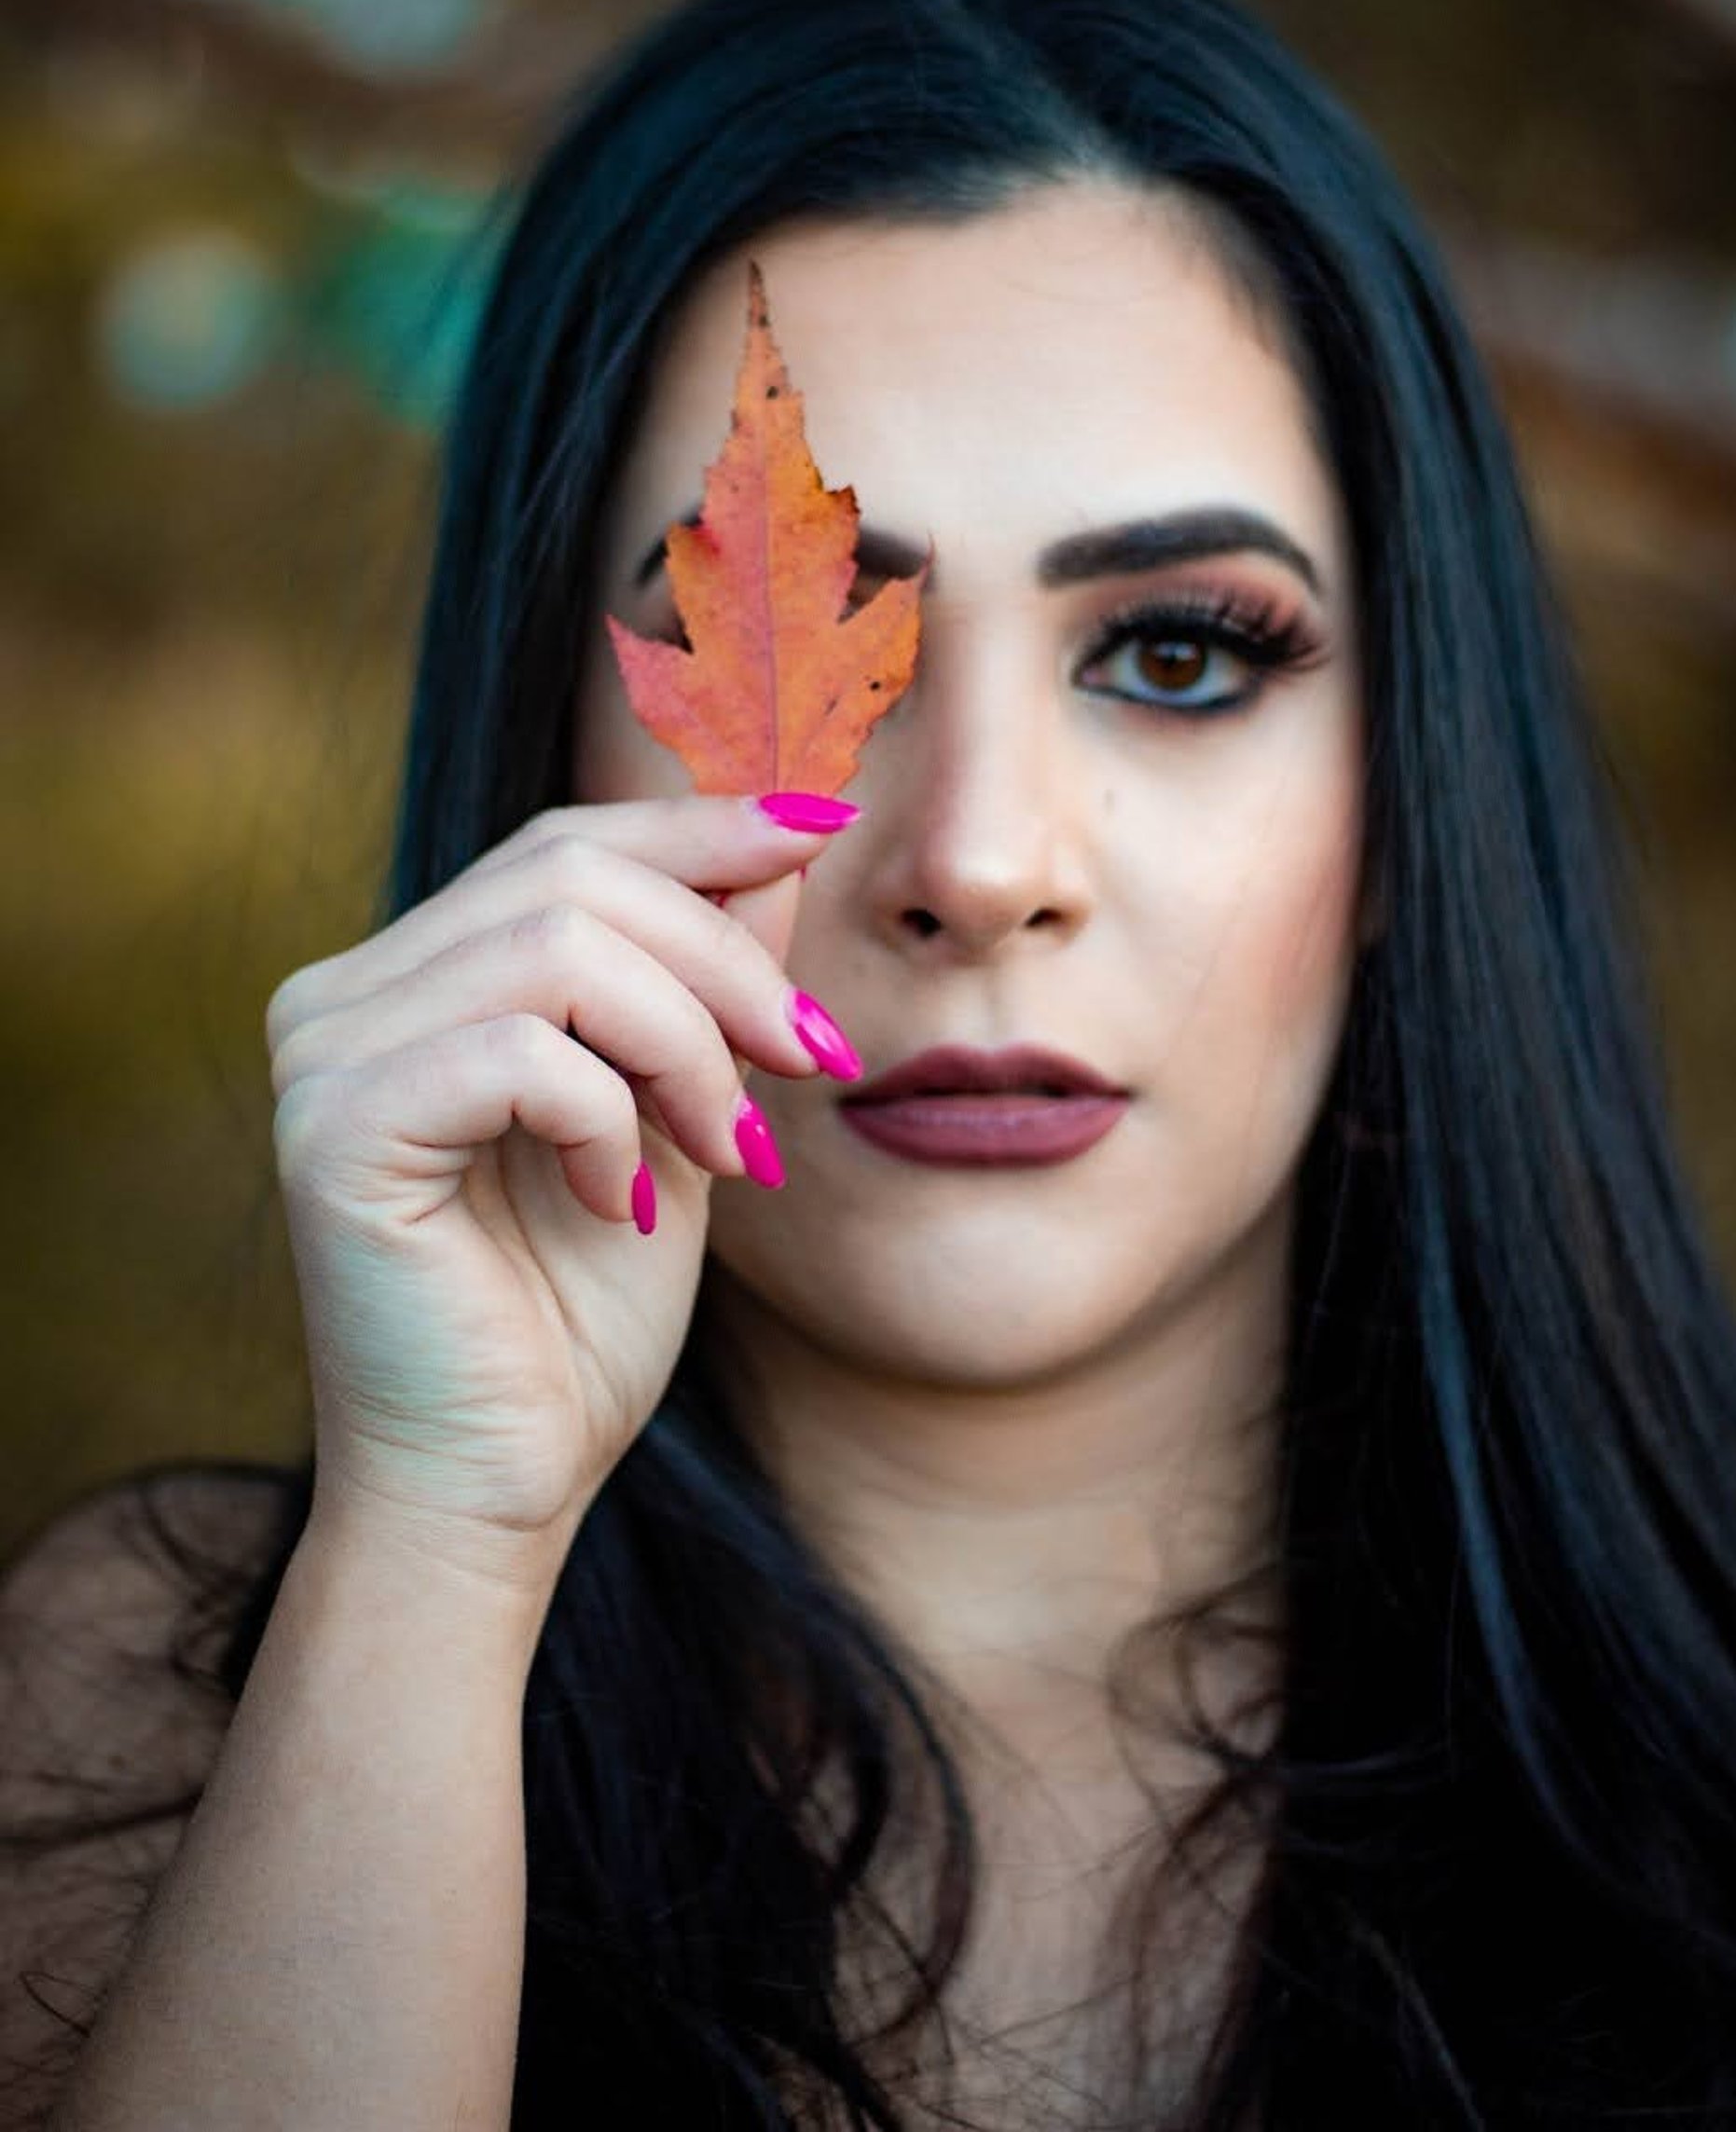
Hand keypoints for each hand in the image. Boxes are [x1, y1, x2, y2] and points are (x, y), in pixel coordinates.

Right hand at [265, 792, 858, 1588]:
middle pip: (571, 871)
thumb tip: (781, 838)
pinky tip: (620, 1204)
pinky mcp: (335, 1128)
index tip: (825, 828)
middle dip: (725, 956)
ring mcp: (324, 1055)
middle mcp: (344, 994)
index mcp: (412, 978)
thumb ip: (705, 978)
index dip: (701, 825)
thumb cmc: (578, 1321)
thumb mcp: (675, 1114)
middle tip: (810, 1057)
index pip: (563, 843)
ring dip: (687, 1044)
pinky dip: (608, 1117)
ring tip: (728, 1152)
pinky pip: (520, 1051)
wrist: (495, 1495)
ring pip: (560, 947)